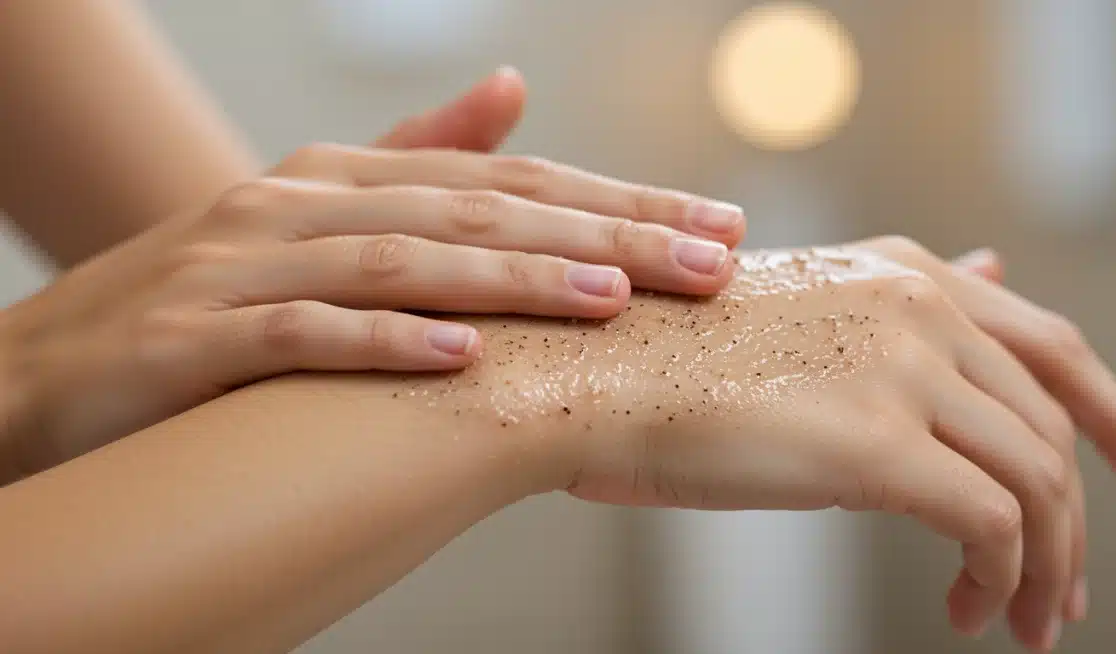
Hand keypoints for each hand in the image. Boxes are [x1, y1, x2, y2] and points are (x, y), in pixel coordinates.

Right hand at [0, 69, 745, 477]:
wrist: (43, 371)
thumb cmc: (202, 300)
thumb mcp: (309, 219)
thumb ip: (413, 157)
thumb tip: (511, 92)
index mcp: (338, 175)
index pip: (504, 178)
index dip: (615, 198)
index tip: (713, 225)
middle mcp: (297, 203)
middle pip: (476, 208)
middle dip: (602, 231)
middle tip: (707, 260)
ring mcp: (241, 266)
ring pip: (401, 261)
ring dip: (513, 277)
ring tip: (613, 297)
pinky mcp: (190, 339)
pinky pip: (300, 334)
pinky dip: (382, 342)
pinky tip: (462, 355)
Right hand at [479, 246, 1115, 650]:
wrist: (586, 374)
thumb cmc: (669, 357)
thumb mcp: (803, 312)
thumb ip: (907, 298)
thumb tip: (994, 267)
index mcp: (903, 274)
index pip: (1055, 342)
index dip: (1115, 415)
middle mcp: (918, 306)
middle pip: (1055, 423)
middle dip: (1078, 520)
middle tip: (1064, 595)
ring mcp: (902, 368)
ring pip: (1038, 481)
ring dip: (1048, 567)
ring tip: (1020, 622)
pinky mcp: (876, 442)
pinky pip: (994, 524)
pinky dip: (1002, 579)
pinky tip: (967, 611)